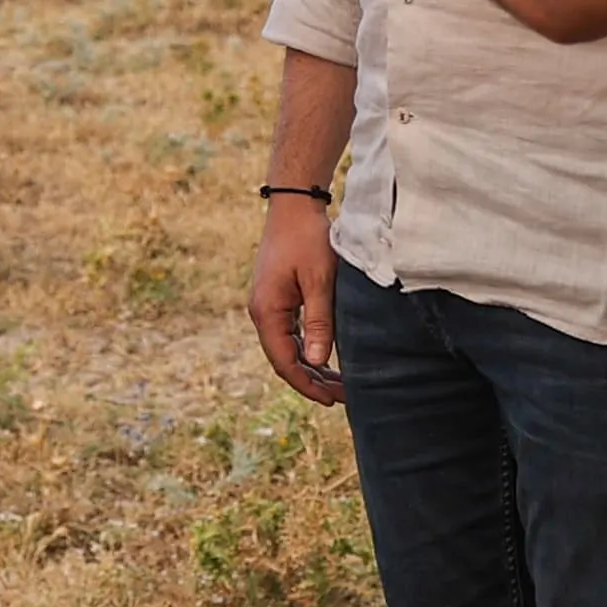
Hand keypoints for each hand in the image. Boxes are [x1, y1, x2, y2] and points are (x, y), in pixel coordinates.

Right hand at [246, 191, 344, 406]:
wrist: (294, 206)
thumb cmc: (308, 239)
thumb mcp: (319, 281)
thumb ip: (318, 322)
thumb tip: (317, 361)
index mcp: (267, 312)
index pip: (284, 362)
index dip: (307, 385)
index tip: (332, 400)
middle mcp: (262, 312)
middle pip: (285, 359)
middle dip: (312, 380)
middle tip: (344, 397)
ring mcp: (268, 305)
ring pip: (288, 348)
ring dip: (312, 366)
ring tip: (340, 383)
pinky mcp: (277, 298)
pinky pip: (290, 333)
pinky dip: (308, 349)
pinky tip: (326, 357)